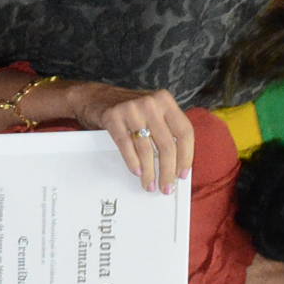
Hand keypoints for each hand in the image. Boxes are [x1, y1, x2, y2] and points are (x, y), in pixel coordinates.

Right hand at [68, 84, 193, 193]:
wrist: (97, 96)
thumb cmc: (129, 109)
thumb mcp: (153, 112)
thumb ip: (166, 130)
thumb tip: (177, 164)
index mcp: (166, 101)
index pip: (184, 132)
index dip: (186, 156)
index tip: (183, 174)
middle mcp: (151, 103)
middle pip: (166, 144)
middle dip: (167, 171)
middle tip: (167, 186)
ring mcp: (131, 109)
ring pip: (146, 149)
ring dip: (149, 172)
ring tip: (150, 184)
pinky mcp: (113, 117)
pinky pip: (126, 146)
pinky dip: (133, 162)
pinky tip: (137, 172)